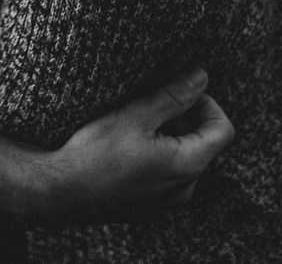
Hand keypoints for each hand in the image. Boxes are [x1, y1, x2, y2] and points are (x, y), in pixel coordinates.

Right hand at [22, 66, 233, 221]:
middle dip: (184, 118)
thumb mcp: (136, 114)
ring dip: (168, 136)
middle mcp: (184, 189)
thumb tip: (201, 76)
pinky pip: (166, 174)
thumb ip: (174, 95)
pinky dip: (155, 155)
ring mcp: (166, 202)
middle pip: (203, 143)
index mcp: (188, 166)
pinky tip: (125, 148)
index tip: (178, 92)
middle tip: (150, 105)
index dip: (206, 103)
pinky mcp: (149, 206)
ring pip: (183, 158)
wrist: (59, 192)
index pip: (223, 129)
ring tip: (134, 126)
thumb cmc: (95, 153)